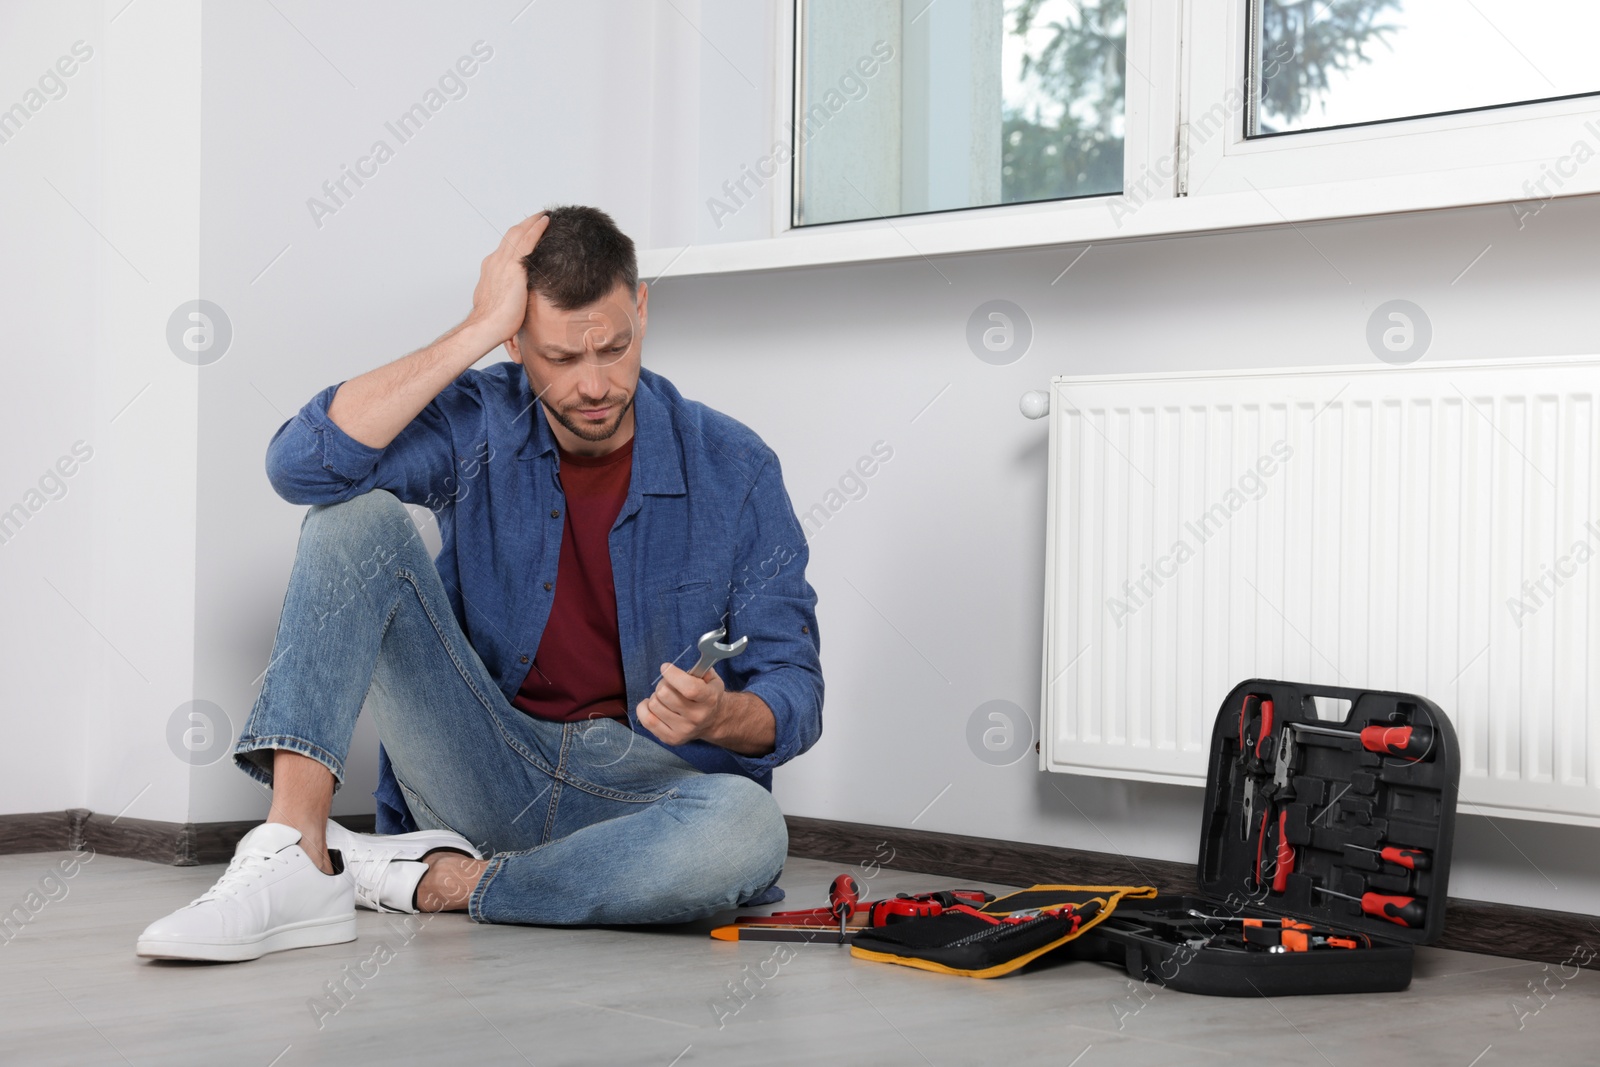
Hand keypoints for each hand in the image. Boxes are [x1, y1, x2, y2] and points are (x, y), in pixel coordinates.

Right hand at [466, 212, 549, 344]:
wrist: (486, 326)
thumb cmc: (493, 322)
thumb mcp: (499, 303)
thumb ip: (506, 296)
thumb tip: (513, 301)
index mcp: (491, 270)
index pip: (505, 249)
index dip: (516, 239)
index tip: (525, 233)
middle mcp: (495, 261)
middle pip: (511, 236)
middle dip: (524, 225)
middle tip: (537, 217)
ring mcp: (503, 262)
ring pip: (518, 233)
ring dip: (532, 222)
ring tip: (544, 215)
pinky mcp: (514, 266)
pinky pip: (527, 240)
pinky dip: (536, 228)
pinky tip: (546, 221)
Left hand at [637, 663, 725, 746]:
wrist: (713, 721)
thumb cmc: (707, 696)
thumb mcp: (712, 680)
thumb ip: (700, 670)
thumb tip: (681, 670)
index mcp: (709, 699)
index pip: (689, 688)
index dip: (673, 675)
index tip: (665, 667)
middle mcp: (697, 717)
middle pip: (664, 694)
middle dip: (663, 684)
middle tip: (668, 685)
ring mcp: (683, 730)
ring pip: (654, 705)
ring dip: (656, 697)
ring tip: (664, 698)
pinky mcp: (670, 739)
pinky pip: (647, 720)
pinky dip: (644, 708)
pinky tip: (652, 705)